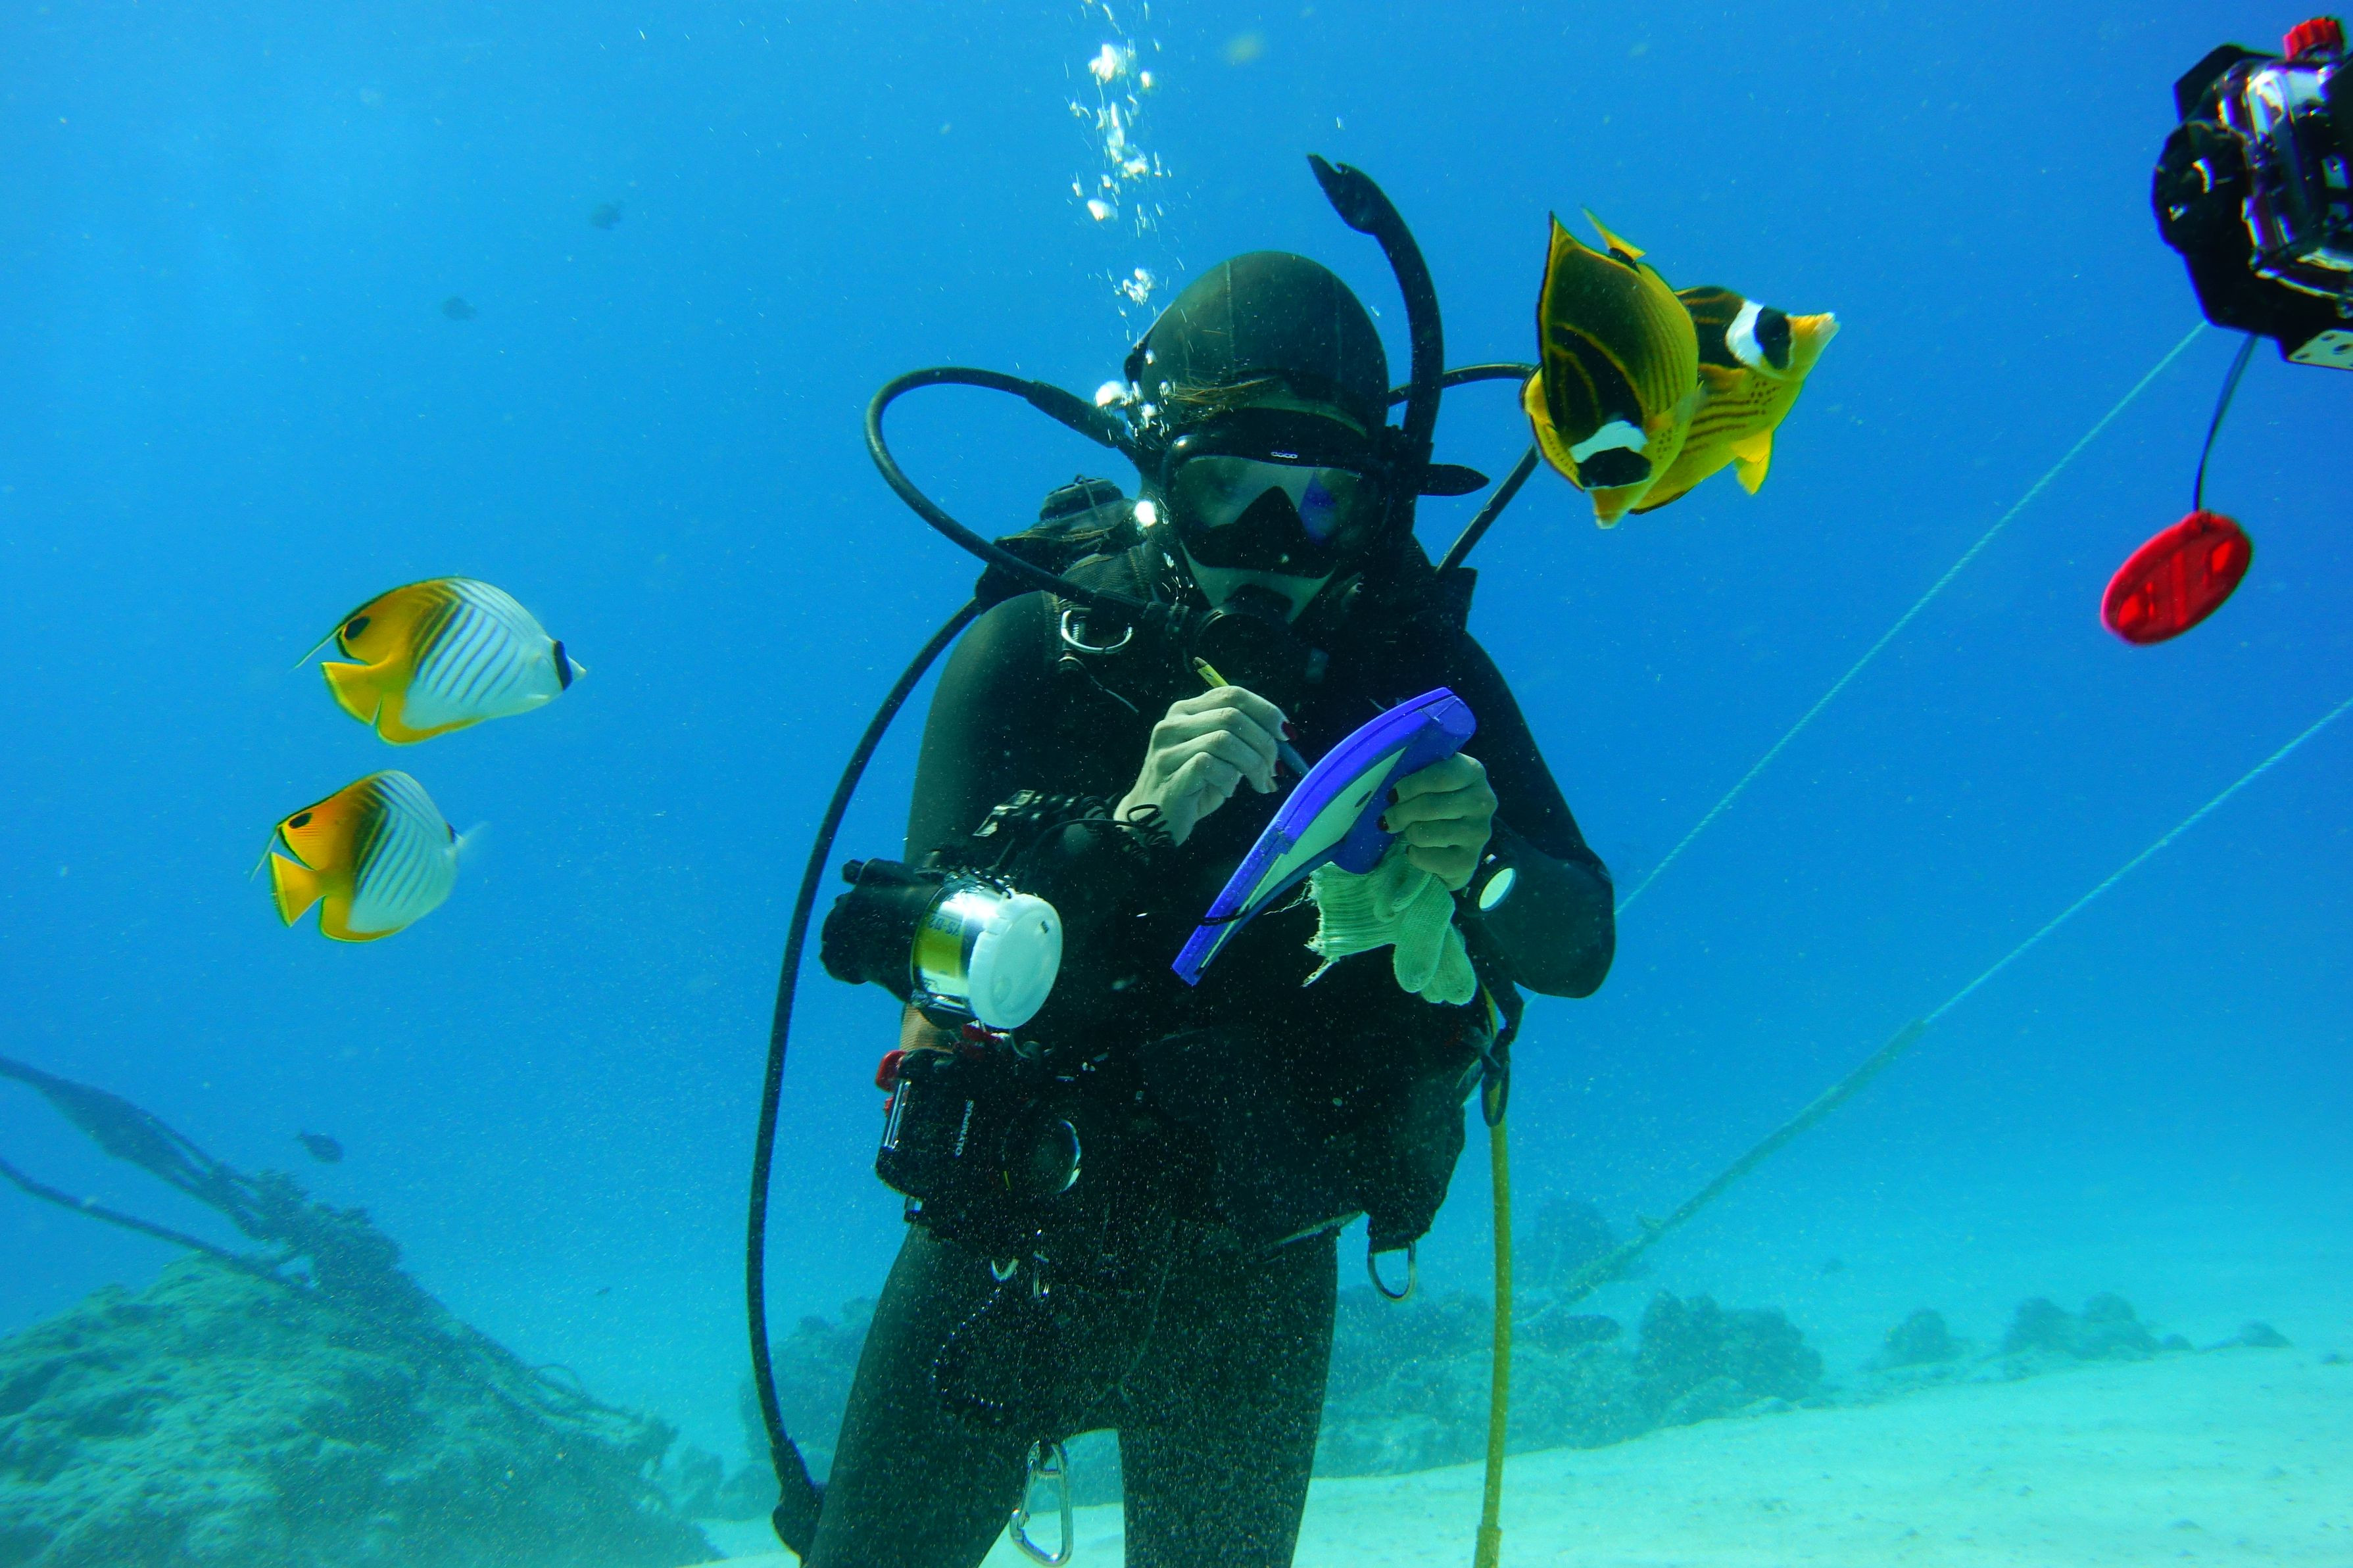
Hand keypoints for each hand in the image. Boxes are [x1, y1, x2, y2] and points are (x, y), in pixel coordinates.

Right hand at [1116, 685, 1284, 845]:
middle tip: (1274, 769)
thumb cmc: (1191, 788)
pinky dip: (1229, 779)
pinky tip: (1227, 791)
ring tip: (1258, 783)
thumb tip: (1284, 736)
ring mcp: (1168, 747)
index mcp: (1186, 711)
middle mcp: (1173, 722)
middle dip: (1264, 742)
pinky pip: (1211, 765)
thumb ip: (1241, 740)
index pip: (1232, 693)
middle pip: (1232, 715)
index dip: (1266, 711)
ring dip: (1252, 763)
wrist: (1150, 822)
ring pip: (1225, 738)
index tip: (1286, 734)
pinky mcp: (1170, 771)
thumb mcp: (1218, 757)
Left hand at [1381, 753, 1494, 890]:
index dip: (1411, 786)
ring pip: (1425, 832)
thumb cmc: (1436, 801)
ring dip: (1408, 833)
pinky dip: (1413, 855)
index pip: (1441, 776)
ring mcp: (1479, 832)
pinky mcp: (1468, 861)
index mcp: (1473, 771)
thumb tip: (1389, 792)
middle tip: (1388, 817)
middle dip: (1400, 813)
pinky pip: (1426, 857)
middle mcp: (1484, 801)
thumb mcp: (1431, 781)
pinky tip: (1417, 849)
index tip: (1393, 794)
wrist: (1456, 841)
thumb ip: (1415, 774)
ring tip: (1409, 831)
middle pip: (1429, 806)